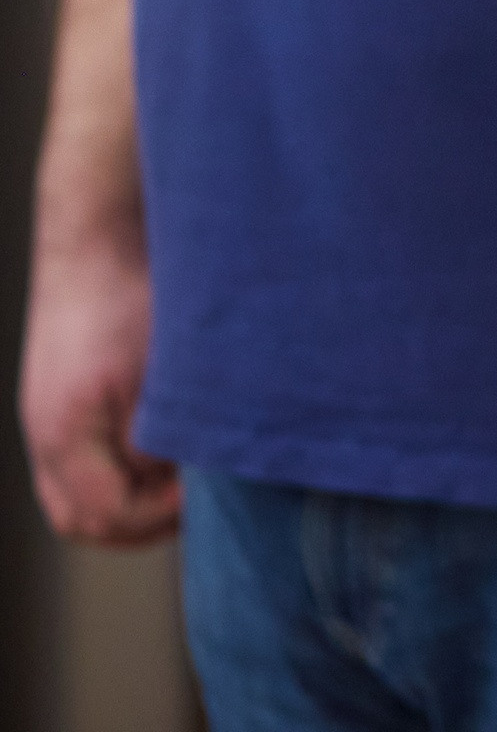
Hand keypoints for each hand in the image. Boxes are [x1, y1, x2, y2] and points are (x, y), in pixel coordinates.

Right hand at [20, 236, 180, 544]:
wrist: (96, 226)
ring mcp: (44, 414)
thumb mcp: (158, 371)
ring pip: (73, 493)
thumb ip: (159, 436)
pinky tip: (155, 445)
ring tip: (174, 481)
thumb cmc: (129, 289)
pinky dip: (112, 468)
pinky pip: (74, 459)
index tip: (199, 498)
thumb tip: (176, 483)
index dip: (159, 516)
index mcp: (67, 432)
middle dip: (136, 523)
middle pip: (80, 518)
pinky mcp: (54, 393)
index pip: (108, 513)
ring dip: (124, 499)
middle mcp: (44, 431)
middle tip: (187, 508)